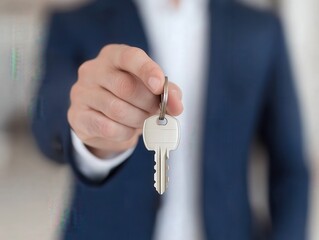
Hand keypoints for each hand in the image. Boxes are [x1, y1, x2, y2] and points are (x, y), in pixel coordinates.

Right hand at [68, 44, 182, 157]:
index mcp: (113, 56)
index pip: (130, 57)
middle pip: (125, 87)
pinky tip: (126, 130)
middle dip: (147, 104)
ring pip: (117, 109)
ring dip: (137, 120)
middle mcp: (93, 70)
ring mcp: (81, 92)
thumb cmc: (130, 98)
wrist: (103, 120)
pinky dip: (124, 132)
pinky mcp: (77, 115)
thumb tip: (177, 105)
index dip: (147, 71)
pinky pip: (107, 127)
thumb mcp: (150, 89)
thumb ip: (167, 92)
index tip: (159, 85)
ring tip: (142, 121)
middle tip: (156, 113)